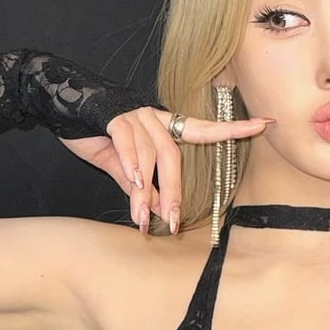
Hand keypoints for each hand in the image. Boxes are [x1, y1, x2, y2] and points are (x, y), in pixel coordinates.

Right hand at [57, 107, 274, 233]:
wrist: (64, 107)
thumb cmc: (98, 137)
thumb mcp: (124, 169)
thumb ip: (143, 187)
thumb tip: (161, 213)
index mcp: (163, 126)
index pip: (203, 129)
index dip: (233, 129)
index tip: (265, 124)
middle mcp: (154, 117)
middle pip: (173, 156)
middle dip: (174, 192)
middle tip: (173, 222)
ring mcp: (135, 115)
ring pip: (150, 157)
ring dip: (146, 191)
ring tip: (142, 216)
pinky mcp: (114, 117)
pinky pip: (128, 145)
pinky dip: (132, 165)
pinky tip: (134, 181)